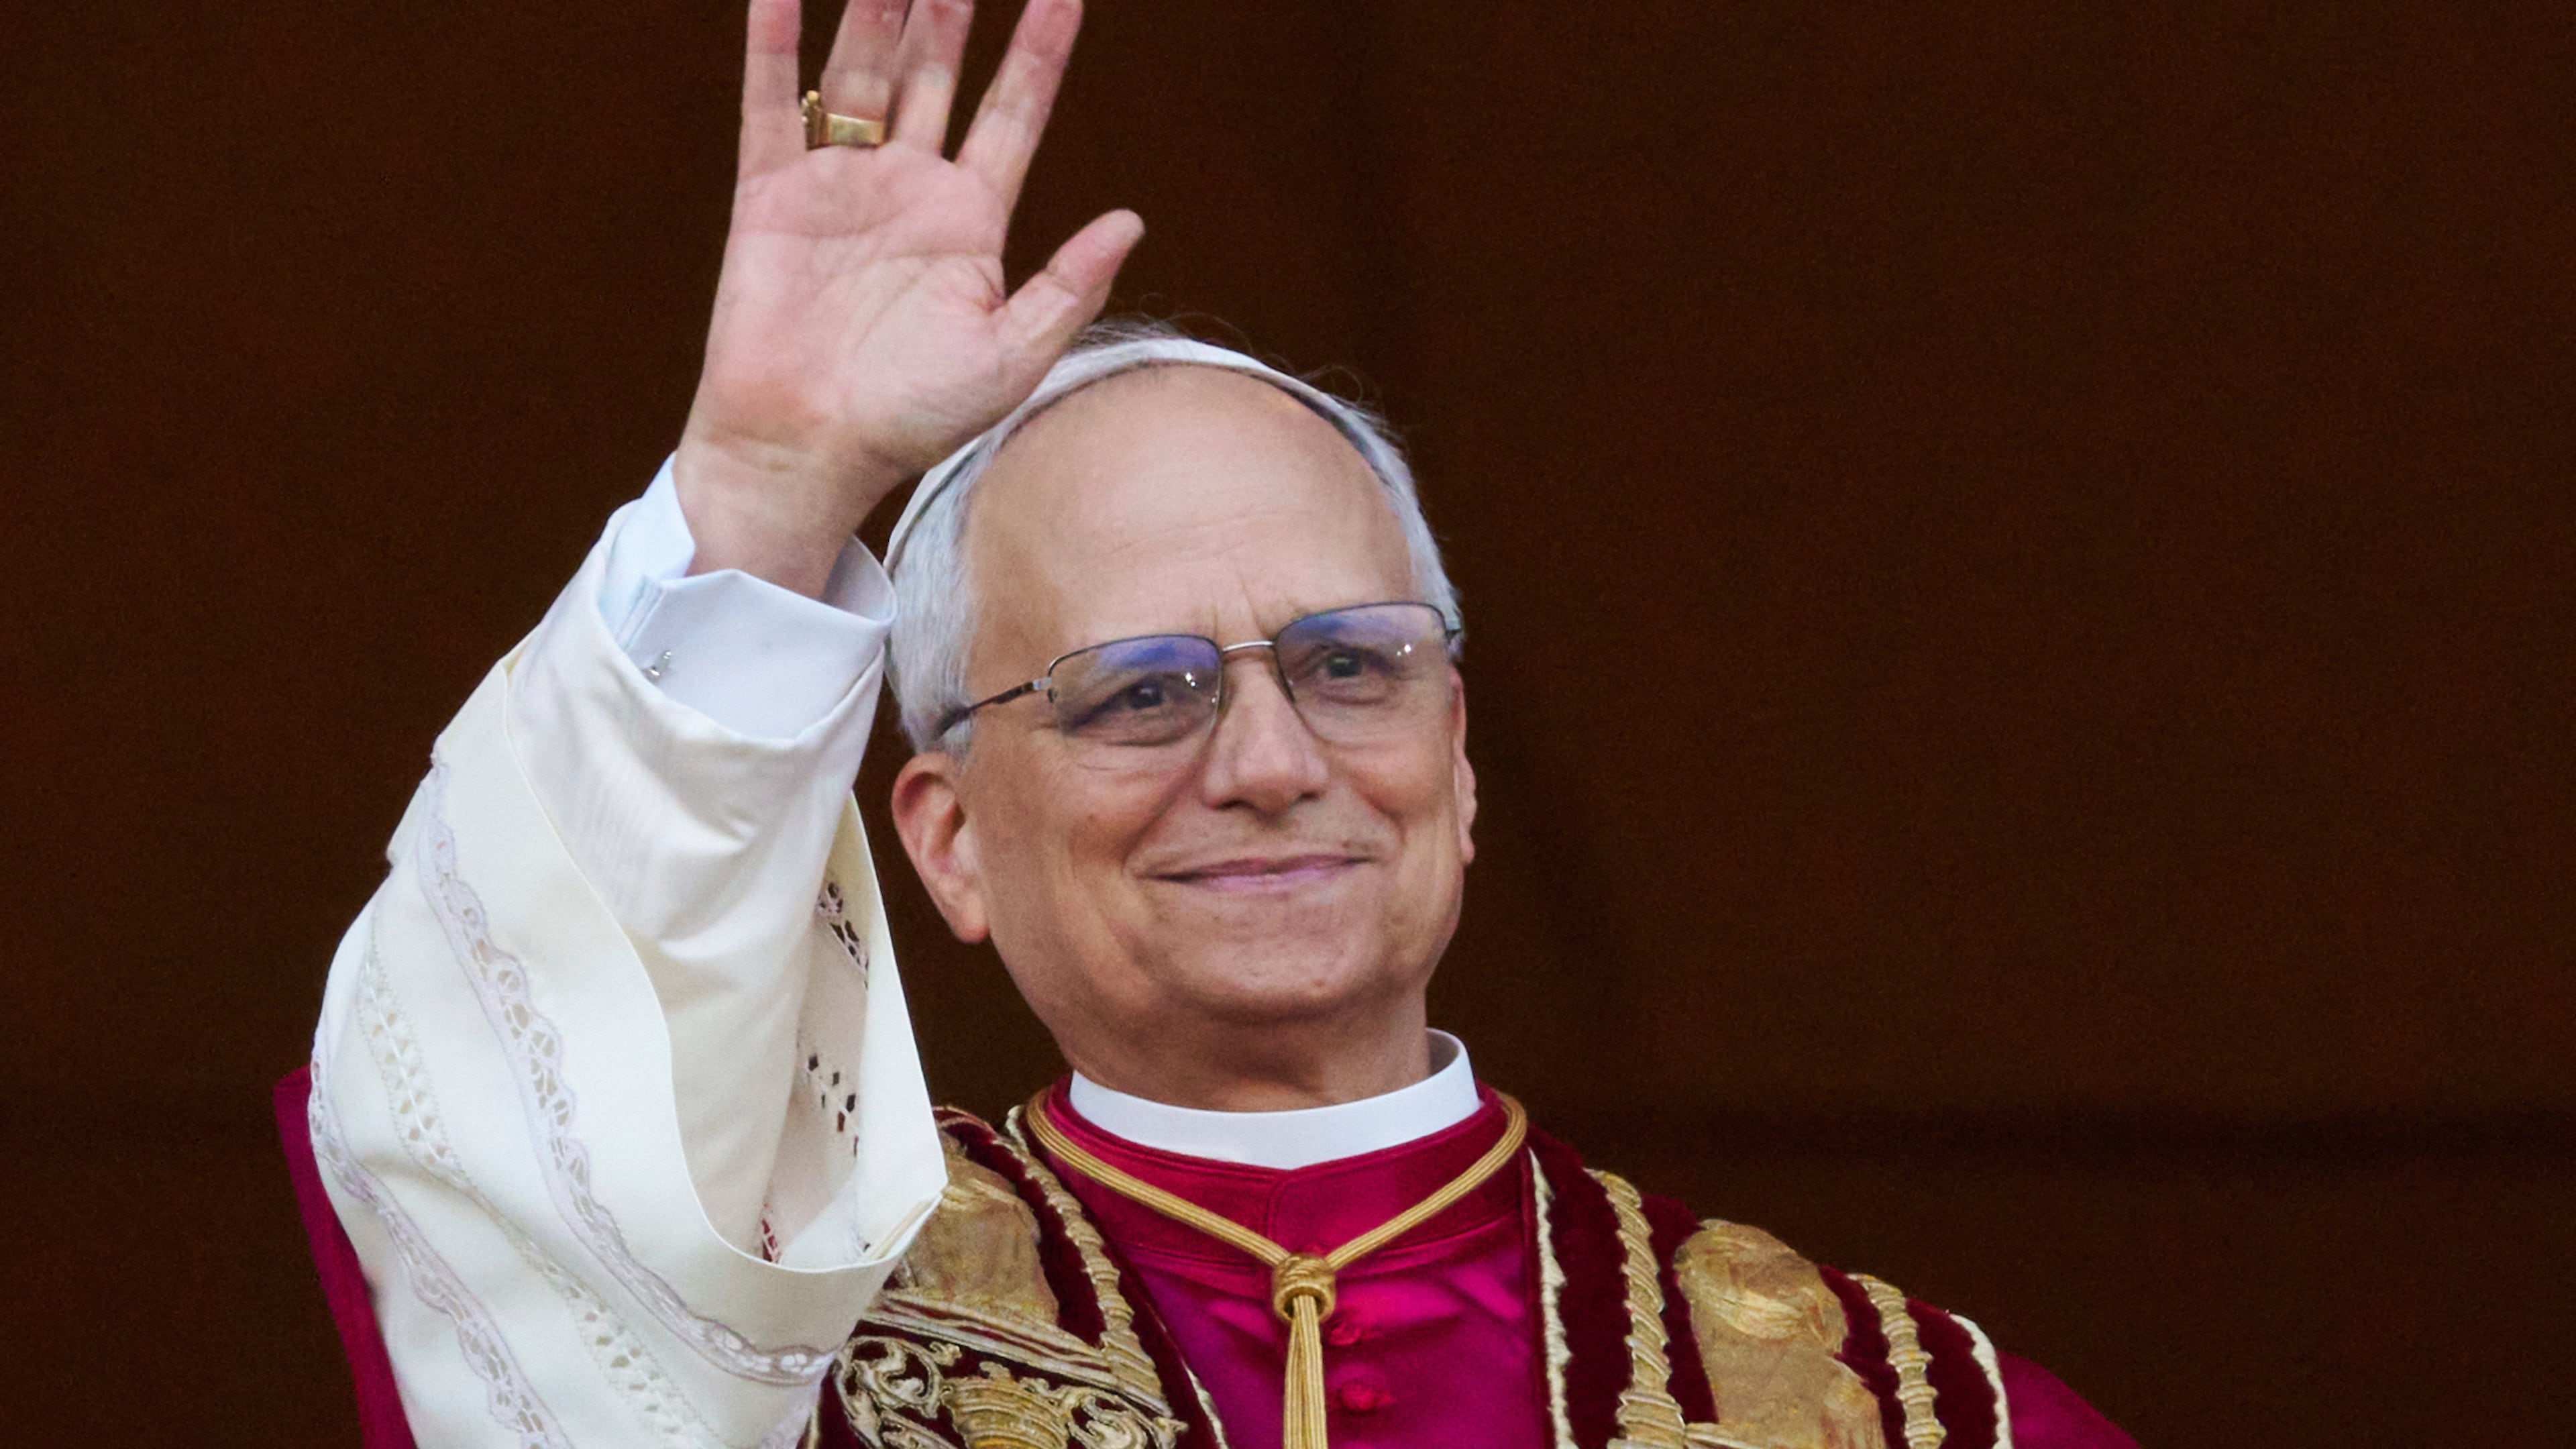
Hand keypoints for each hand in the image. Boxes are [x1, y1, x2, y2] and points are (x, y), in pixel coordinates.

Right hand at [675, 0, 1141, 595]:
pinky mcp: (772, 195)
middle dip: (951, 10)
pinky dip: (776, 47)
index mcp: (971, 221)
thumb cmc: (913, 420)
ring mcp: (840, 186)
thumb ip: (1068, 286)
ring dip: (878, 9)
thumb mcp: (1012, 357)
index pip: (1014, 113)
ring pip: (865, 74)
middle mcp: (909, 190)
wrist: (809, 449)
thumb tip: (1132, 219)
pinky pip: (774, 104)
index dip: (1038, 53)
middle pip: (938, 74)